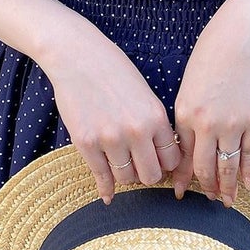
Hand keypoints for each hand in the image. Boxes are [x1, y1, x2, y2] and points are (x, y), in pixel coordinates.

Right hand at [44, 23, 181, 203]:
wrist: (77, 57)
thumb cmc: (113, 70)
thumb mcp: (145, 95)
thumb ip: (154, 125)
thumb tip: (162, 155)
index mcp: (156, 117)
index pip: (172, 160)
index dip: (166, 163)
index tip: (158, 161)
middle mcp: (136, 131)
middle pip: (151, 175)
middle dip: (147, 173)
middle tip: (139, 165)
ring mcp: (110, 139)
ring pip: (127, 178)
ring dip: (125, 175)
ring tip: (121, 164)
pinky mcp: (86, 143)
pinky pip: (101, 177)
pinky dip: (105, 188)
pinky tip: (107, 193)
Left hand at [168, 0, 249, 206]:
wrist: (245, 35)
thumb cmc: (213, 54)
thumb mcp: (190, 85)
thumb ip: (188, 116)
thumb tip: (188, 144)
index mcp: (185, 113)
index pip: (182, 156)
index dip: (182, 178)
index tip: (179, 192)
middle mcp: (208, 124)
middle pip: (205, 167)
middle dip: (205, 188)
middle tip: (206, 201)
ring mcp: (234, 124)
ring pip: (229, 166)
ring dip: (227, 188)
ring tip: (227, 202)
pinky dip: (248, 172)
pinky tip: (247, 184)